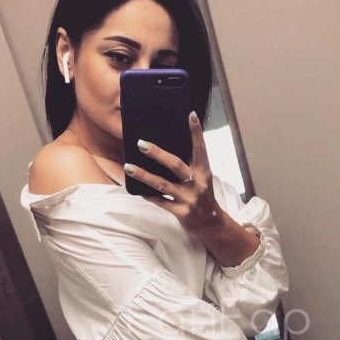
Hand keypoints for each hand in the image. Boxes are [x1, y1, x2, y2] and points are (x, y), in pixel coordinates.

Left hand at [123, 111, 221, 232]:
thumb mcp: (202, 179)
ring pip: (162, 184)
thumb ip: (189, 166)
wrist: (211, 224)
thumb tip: (166, 149)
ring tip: (128, 167)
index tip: (191, 115)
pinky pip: (160, 202)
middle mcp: (197, 184)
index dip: (196, 133)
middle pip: (176, 165)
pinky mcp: (181, 212)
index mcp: (204, 172)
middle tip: (141, 144)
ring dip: (144, 175)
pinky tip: (136, 189)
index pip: (200, 149)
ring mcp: (188, 199)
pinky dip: (148, 195)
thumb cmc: (203, 196)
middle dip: (158, 154)